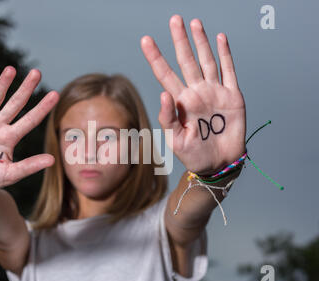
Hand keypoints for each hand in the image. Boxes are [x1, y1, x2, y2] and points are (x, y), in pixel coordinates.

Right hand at [0, 66, 58, 194]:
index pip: (31, 119)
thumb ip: (29, 166)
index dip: (43, 107)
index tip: (56, 94)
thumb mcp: (10, 174)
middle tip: (37, 72)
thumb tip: (53, 160)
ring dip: (2, 84)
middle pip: (15, 104)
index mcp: (11, 137)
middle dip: (26, 88)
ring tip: (12, 69)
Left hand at [141, 15, 245, 174]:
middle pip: (186, 61)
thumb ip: (168, 117)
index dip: (156, 57)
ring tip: (194, 23)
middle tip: (174, 19)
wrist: (218, 164)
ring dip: (201, 42)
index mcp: (180, 102)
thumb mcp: (175, 139)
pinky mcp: (232, 97)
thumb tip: (163, 94)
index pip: (165, 74)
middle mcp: (196, 92)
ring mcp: (214, 92)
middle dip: (180, 40)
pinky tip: (220, 39)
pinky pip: (229, 71)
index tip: (145, 40)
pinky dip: (225, 54)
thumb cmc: (194, 154)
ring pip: (207, 61)